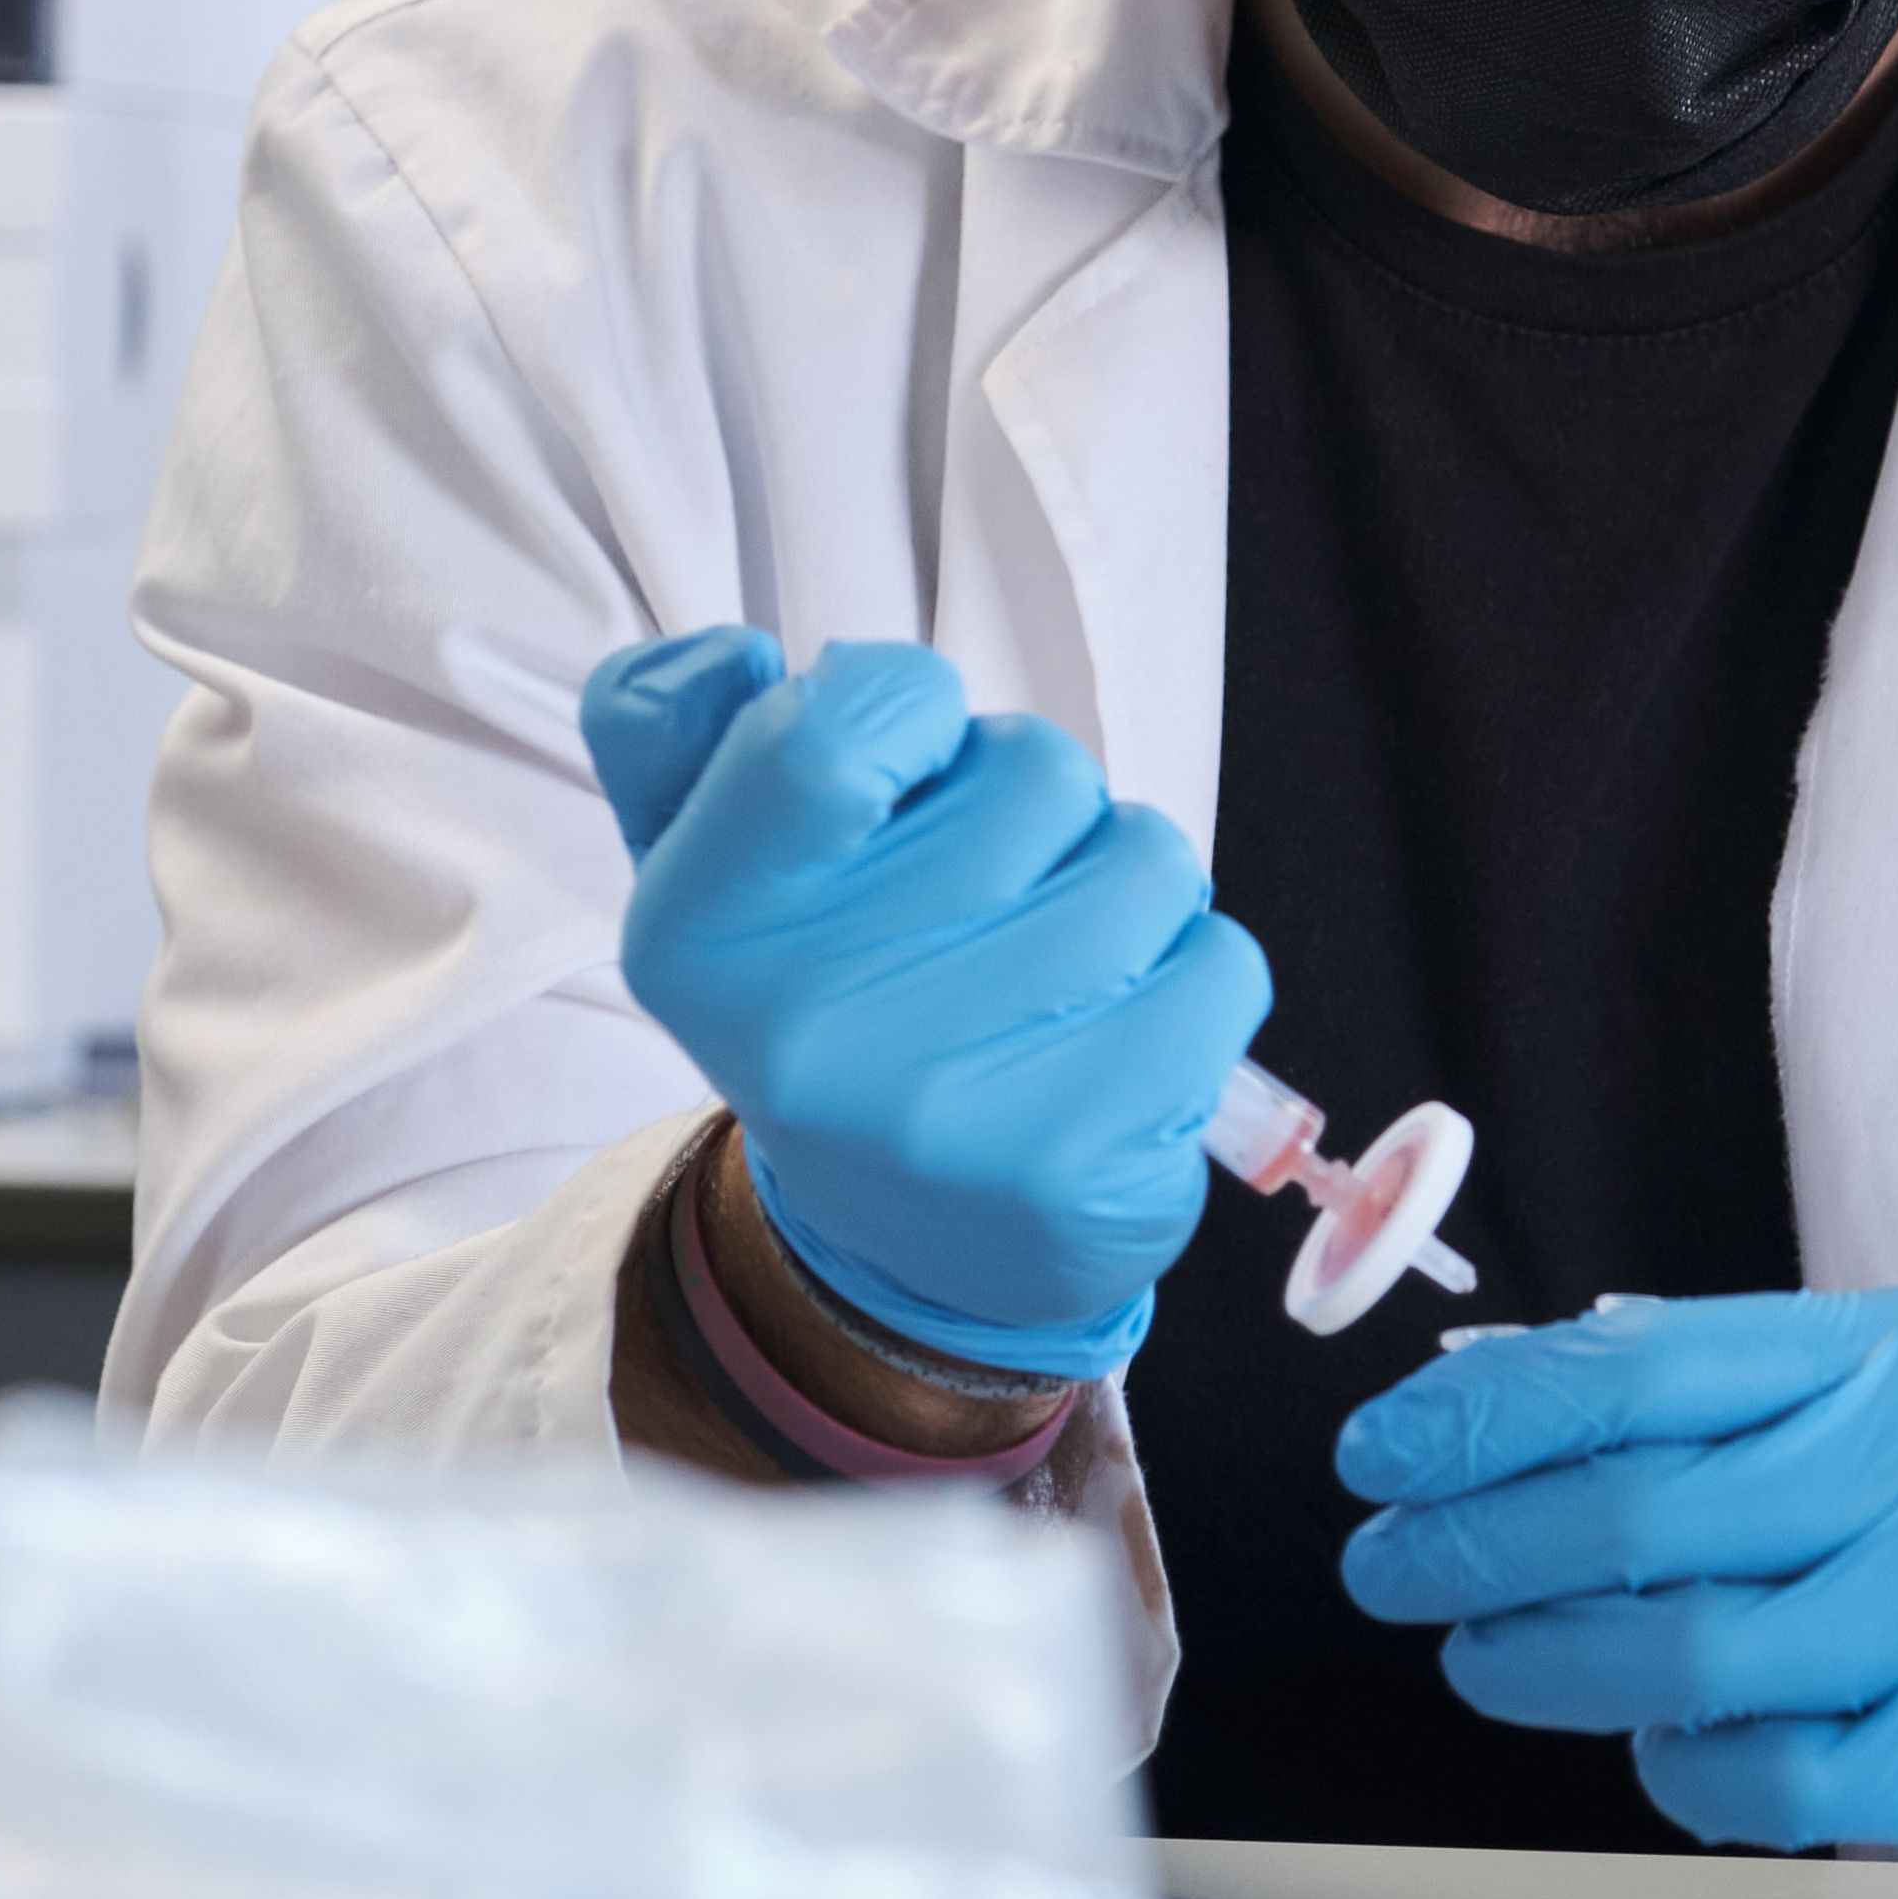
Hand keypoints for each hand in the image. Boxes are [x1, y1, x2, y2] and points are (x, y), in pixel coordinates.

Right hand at [584, 627, 1272, 1379]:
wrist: (901, 1247)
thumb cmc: (830, 1003)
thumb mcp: (711, 865)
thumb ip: (678, 727)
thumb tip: (731, 651)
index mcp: (704, 927)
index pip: (838, 718)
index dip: (915, 708)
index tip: (915, 764)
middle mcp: (814, 1021)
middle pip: (1035, 768)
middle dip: (1040, 808)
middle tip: (987, 899)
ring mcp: (952, 1104)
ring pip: (1145, 858)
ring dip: (1124, 890)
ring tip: (1055, 968)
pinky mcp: (1084, 1164)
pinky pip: (1220, 966)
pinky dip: (1191, 980)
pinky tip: (1113, 1038)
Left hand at [1331, 1289, 1897, 1860]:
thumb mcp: (1891, 1361)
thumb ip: (1717, 1379)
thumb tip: (1490, 1396)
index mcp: (1885, 1347)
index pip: (1639, 1370)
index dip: (1485, 1414)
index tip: (1380, 1448)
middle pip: (1638, 1520)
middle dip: (1473, 1546)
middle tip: (1386, 1564)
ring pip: (1686, 1663)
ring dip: (1545, 1662)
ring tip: (1478, 1649)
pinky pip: (1772, 1780)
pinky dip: (1681, 1764)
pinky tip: (1653, 1733)